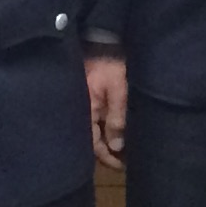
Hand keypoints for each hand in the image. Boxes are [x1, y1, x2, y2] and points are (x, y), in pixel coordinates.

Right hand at [86, 52, 129, 167]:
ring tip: (123, 150)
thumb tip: (116, 147)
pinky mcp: (89, 98)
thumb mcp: (118, 91)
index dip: (106, 157)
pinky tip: (115, 133)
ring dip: (106, 142)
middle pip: (90, 140)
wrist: (102, 41)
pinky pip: (95, 120)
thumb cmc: (111, 64)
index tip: (121, 166)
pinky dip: (104, 129)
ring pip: (93, 131)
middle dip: (106, 153)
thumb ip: (116, 118)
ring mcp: (84, 104)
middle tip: (124, 162)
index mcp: (85, 111)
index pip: (92, 143)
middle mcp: (81, 110)